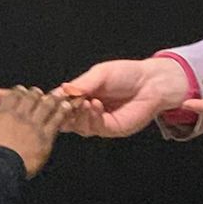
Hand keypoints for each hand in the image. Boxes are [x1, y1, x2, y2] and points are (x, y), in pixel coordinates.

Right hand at [0, 87, 66, 177]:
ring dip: (52, 99)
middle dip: (36, 93)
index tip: (21, 90)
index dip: (18, 91)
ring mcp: (34, 126)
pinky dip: (62, 113)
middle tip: (38, 92)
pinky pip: (56, 121)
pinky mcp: (45, 138)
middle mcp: (21, 116)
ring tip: (58, 94)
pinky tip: (67, 107)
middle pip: (31, 98)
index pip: (13, 96)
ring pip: (46, 107)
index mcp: (4, 114)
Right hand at [56, 58, 190, 137]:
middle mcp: (87, 111)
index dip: (55, 102)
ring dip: (78, 115)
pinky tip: (95, 105)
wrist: (151, 82)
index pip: (61, 103)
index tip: (51, 97)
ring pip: (79, 126)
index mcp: (82, 96)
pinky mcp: (112, 129)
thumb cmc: (126, 74)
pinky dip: (92, 117)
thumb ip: (82, 83)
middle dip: (64, 112)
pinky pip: (96, 127)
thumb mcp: (100, 74)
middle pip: (67, 118)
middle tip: (66, 102)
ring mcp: (99, 122)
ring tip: (84, 102)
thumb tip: (63, 89)